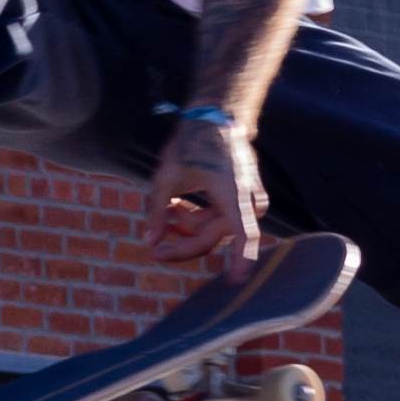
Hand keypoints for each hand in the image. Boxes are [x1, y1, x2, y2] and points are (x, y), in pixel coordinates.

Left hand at [145, 111, 267, 279]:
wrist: (216, 118)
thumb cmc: (192, 143)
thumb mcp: (166, 175)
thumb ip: (157, 210)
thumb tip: (149, 241)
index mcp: (233, 193)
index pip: (243, 235)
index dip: (240, 260)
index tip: (234, 282)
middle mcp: (248, 201)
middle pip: (213, 237)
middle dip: (183, 244)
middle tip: (153, 249)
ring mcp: (249, 201)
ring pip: (215, 231)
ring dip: (189, 228)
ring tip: (166, 212)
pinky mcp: (245, 200)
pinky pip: (220, 221)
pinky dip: (199, 219)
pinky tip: (178, 208)